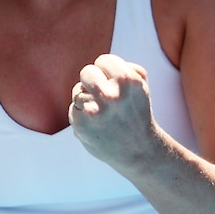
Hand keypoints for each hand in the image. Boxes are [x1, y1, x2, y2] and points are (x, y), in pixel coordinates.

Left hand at [68, 54, 156, 170]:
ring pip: (78, 91)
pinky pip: (73, 108)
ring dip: (87, 100)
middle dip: (94, 82)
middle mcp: (110, 94)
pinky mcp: (80, 124)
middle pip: (87, 72)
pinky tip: (97, 126)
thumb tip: (105, 63)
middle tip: (105, 97)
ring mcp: (94, 110)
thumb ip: (127, 67)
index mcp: (127, 80)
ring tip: (104, 115)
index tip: (115, 84)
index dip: (108, 72)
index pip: (103, 60)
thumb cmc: (137, 114)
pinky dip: (82, 116)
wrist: (139, 152)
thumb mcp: (141, 87)